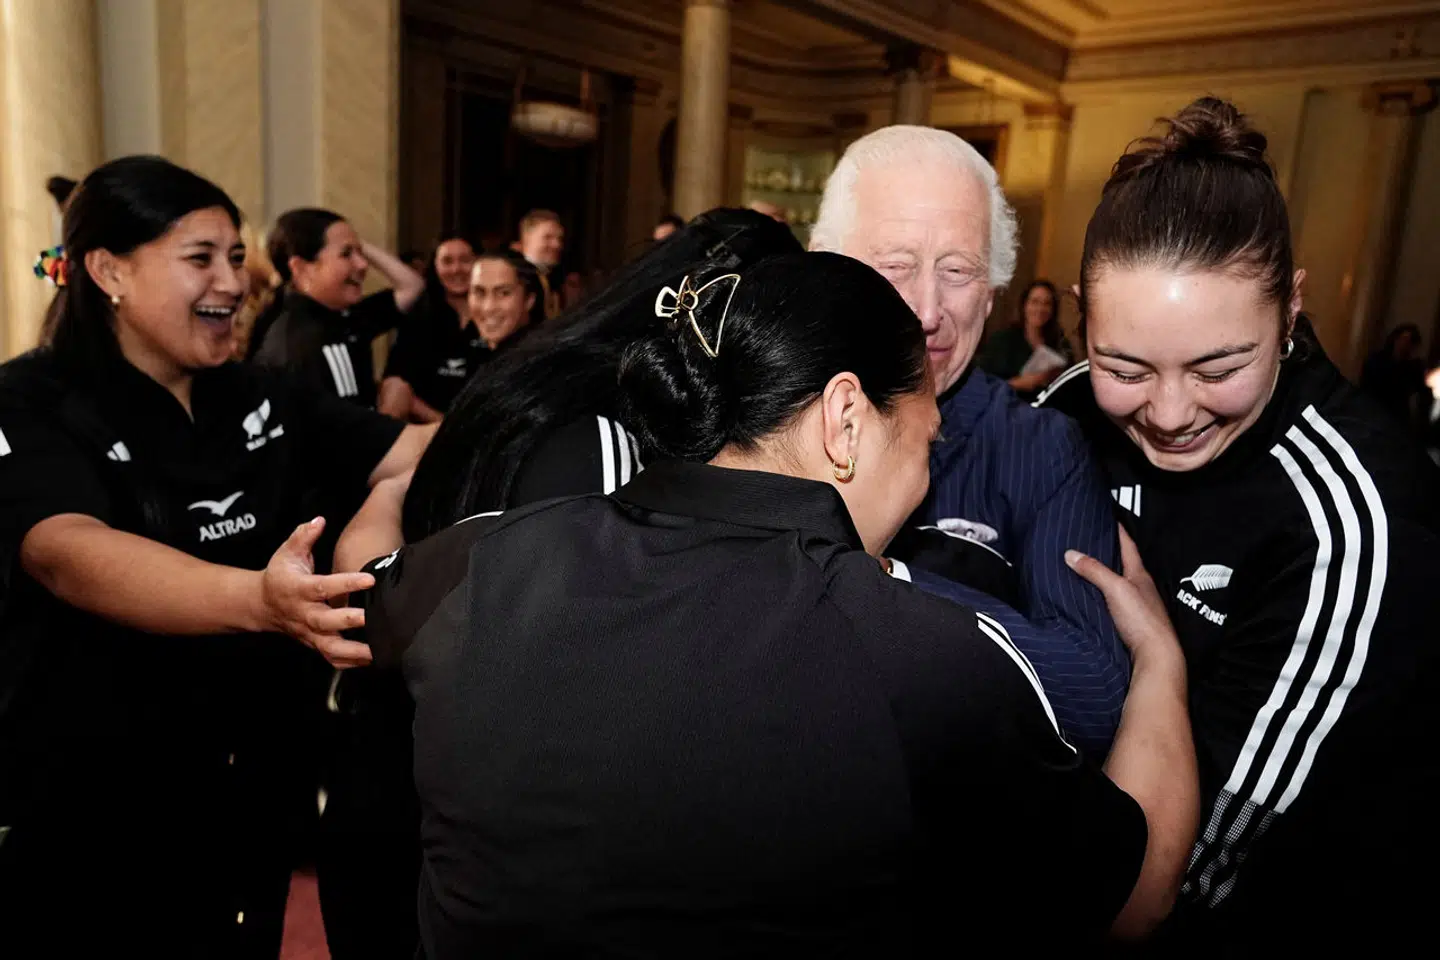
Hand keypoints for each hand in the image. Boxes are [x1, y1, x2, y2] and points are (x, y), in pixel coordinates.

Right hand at [260, 518, 375, 667]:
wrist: (262, 605)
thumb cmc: (280, 575)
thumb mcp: (287, 552)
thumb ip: (303, 535)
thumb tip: (320, 520)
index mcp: (298, 588)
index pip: (322, 586)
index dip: (346, 583)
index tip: (369, 579)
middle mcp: (303, 613)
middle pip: (325, 621)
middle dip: (348, 620)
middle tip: (371, 618)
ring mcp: (308, 632)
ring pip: (329, 646)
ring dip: (353, 651)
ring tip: (376, 651)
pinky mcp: (314, 644)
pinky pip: (330, 658)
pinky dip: (349, 663)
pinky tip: (370, 661)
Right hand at [1066, 526, 1181, 669]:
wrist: (1156, 657)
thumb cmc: (1142, 619)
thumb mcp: (1116, 589)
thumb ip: (1094, 570)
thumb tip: (1070, 553)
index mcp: (1140, 575)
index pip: (1128, 545)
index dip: (1118, 530)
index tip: (1107, 517)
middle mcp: (1141, 588)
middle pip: (1122, 565)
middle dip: (1108, 553)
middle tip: (1088, 540)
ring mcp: (1136, 607)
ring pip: (1118, 585)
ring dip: (1104, 576)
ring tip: (1084, 567)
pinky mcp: (1130, 624)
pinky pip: (1112, 603)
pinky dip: (1101, 596)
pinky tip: (1091, 599)